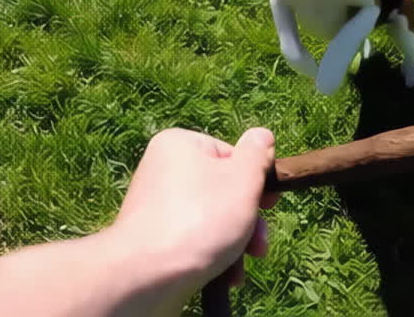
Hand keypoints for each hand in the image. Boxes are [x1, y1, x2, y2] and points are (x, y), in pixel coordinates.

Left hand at [105, 127, 278, 313]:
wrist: (144, 277)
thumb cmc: (200, 221)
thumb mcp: (242, 180)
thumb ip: (257, 155)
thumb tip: (262, 136)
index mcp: (180, 145)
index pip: (232, 155)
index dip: (255, 182)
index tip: (269, 205)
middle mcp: (163, 170)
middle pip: (224, 190)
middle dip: (248, 221)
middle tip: (258, 246)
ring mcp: (157, 206)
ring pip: (213, 219)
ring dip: (235, 244)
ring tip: (240, 268)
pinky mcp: (154, 238)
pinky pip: (194, 239)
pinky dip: (213, 255)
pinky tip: (225, 277)